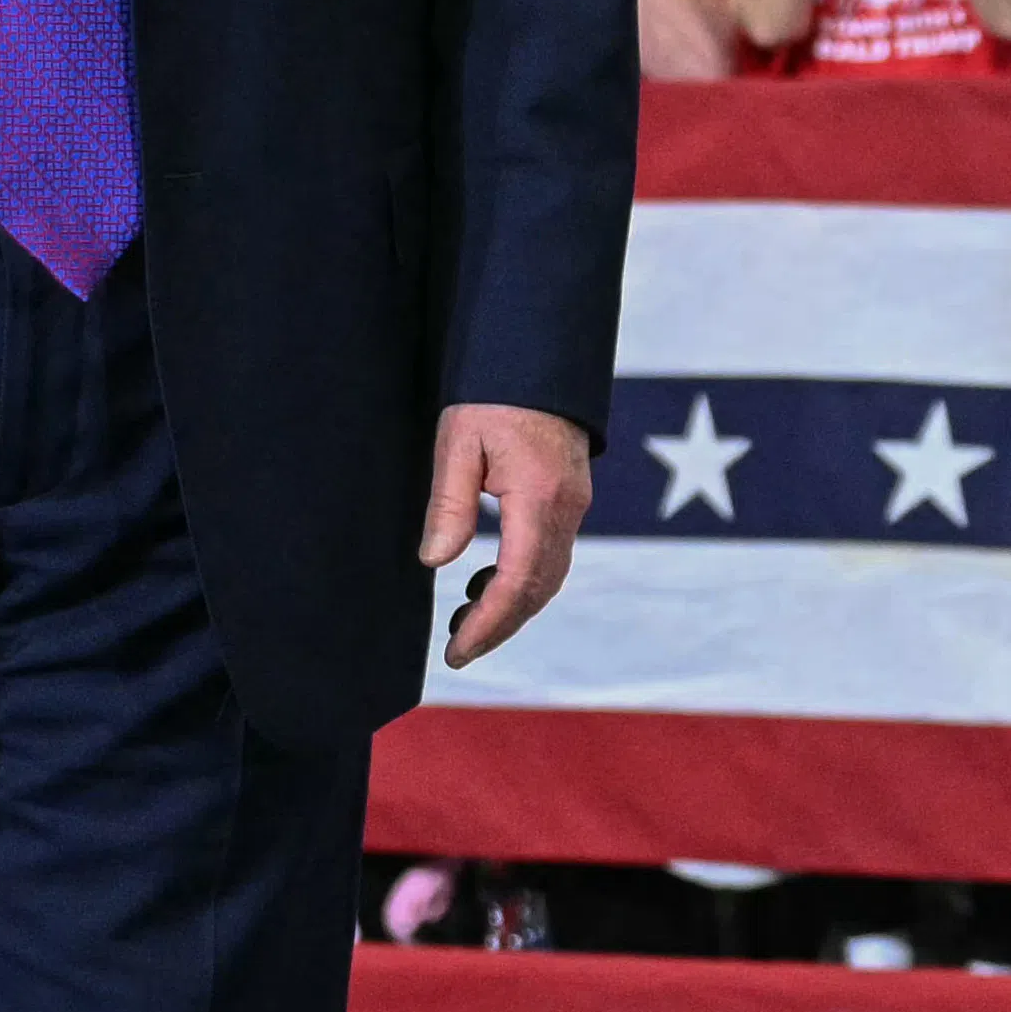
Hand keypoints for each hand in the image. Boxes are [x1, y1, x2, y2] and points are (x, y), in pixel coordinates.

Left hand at [420, 406, 594, 669]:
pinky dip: (522, 582)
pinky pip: (551, 556)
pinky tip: (487, 582)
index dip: (488, 623)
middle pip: (538, 589)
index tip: (458, 650)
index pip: (517, 581)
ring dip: (511, 607)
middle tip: (459, 651)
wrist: (541, 360)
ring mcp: (575, 506)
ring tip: (464, 621)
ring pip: (549, 578)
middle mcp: (566, 509)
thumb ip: (450, 505)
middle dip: (499, 626)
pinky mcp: (570, 501)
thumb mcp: (457, 443)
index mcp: (539, 498)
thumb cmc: (494, 396)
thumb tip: (435, 562)